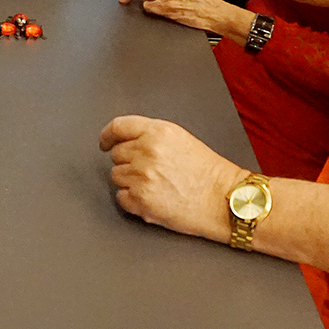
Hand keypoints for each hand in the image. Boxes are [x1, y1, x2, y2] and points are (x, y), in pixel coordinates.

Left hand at [99, 115, 245, 239]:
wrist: (224, 199)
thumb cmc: (208, 172)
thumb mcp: (180, 139)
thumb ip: (151, 136)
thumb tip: (125, 141)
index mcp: (157, 132)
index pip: (117, 127)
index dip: (107, 136)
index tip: (104, 142)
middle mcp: (146, 151)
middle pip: (116, 154)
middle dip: (128, 162)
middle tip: (150, 171)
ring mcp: (141, 176)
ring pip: (116, 176)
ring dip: (130, 181)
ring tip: (156, 185)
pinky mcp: (140, 200)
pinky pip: (120, 197)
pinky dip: (131, 200)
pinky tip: (153, 197)